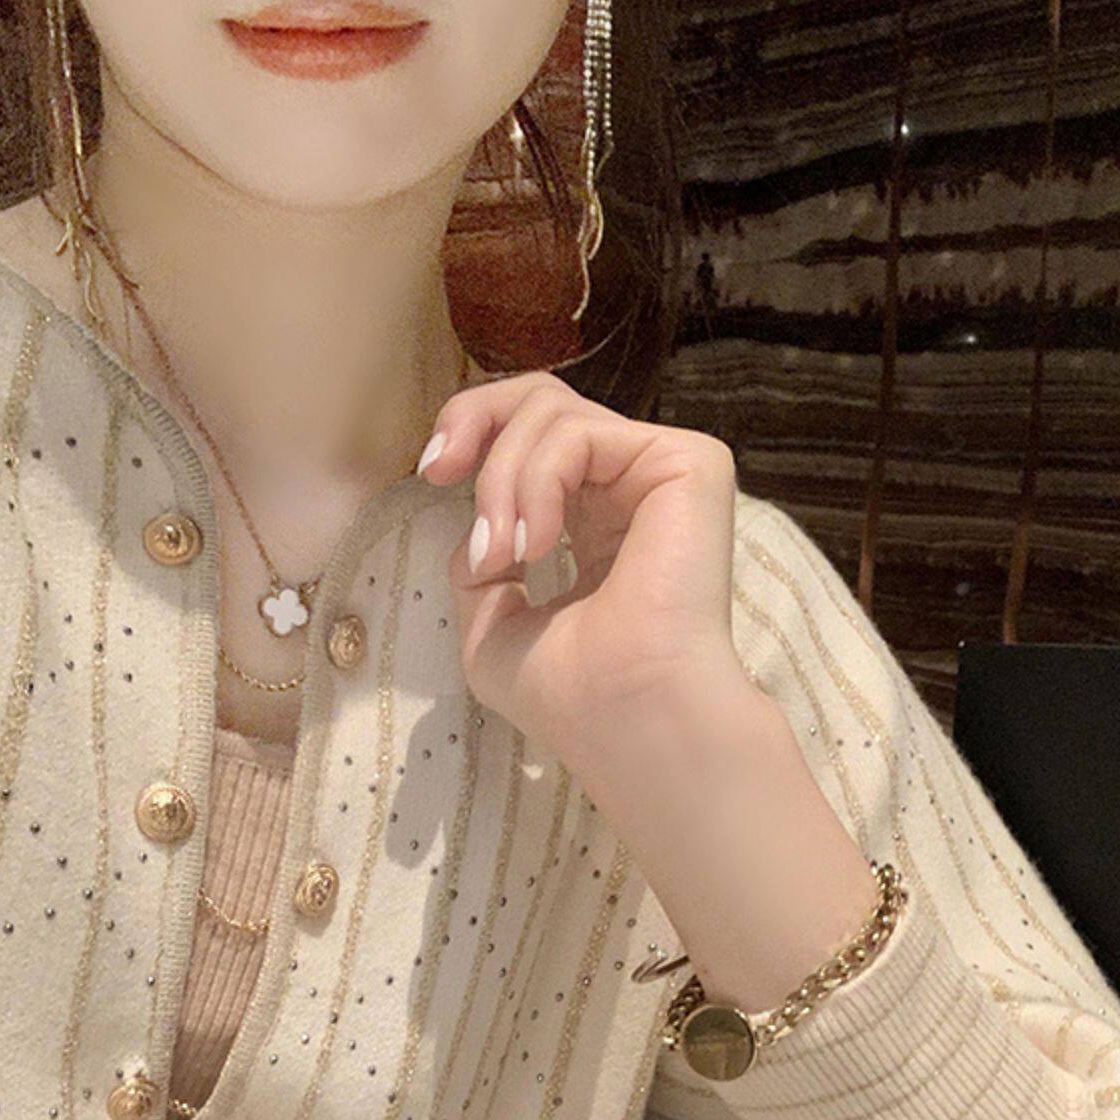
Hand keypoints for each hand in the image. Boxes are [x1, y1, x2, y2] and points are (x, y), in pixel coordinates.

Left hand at [415, 368, 748, 761]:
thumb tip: (476, 529)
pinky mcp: (689, 465)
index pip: (534, 438)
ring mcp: (662, 476)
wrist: (632, 722)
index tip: (430, 475)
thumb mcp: (493, 631)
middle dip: (474, 419)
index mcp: (596, 527)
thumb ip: (479, 568)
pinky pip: (580, 433)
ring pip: (552, 413)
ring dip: (502, 482)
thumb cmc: (574, 700)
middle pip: (542, 397)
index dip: (474, 433)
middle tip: (438, 471)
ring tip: (505, 555)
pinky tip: (537, 547)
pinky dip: (537, 482)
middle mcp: (631, 493)